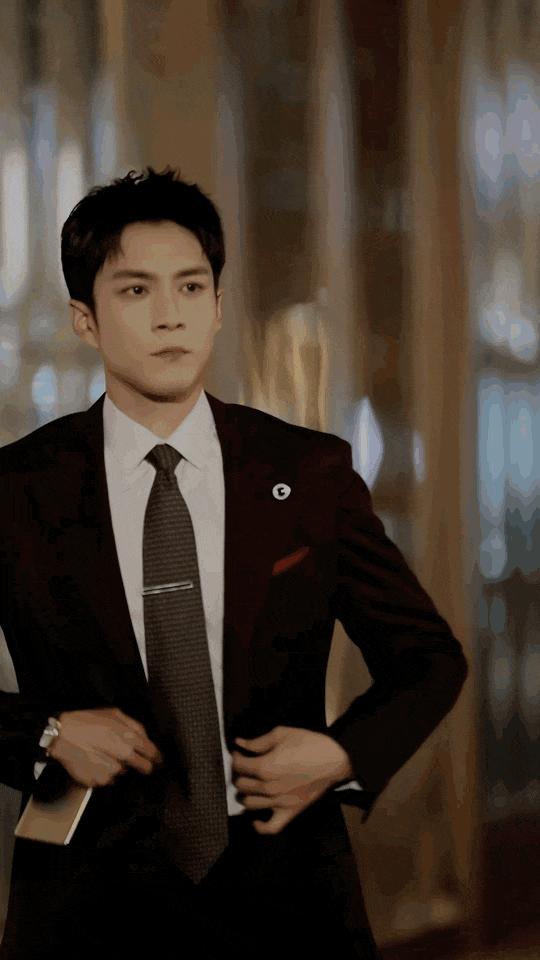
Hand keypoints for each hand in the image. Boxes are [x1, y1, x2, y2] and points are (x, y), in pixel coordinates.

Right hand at [47, 707, 161, 787]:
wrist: (61, 734)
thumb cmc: (86, 721)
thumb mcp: (115, 713)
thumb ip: (136, 726)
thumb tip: (146, 738)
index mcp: (129, 738)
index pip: (153, 754)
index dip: (157, 757)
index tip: (157, 759)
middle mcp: (123, 756)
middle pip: (144, 768)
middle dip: (143, 765)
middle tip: (133, 758)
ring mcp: (110, 771)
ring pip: (124, 773)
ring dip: (119, 766)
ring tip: (104, 754)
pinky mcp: (98, 781)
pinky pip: (108, 779)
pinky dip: (105, 773)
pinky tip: (95, 760)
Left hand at [232, 726, 352, 834]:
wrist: (334, 759)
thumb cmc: (311, 745)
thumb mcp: (282, 734)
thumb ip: (258, 741)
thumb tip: (242, 743)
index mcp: (265, 767)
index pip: (239, 765)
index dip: (236, 757)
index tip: (239, 753)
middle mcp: (269, 787)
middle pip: (241, 784)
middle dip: (239, 773)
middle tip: (244, 766)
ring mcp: (279, 802)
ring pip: (249, 803)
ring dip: (245, 794)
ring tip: (250, 785)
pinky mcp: (291, 811)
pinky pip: (271, 827)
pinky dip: (260, 826)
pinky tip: (256, 819)